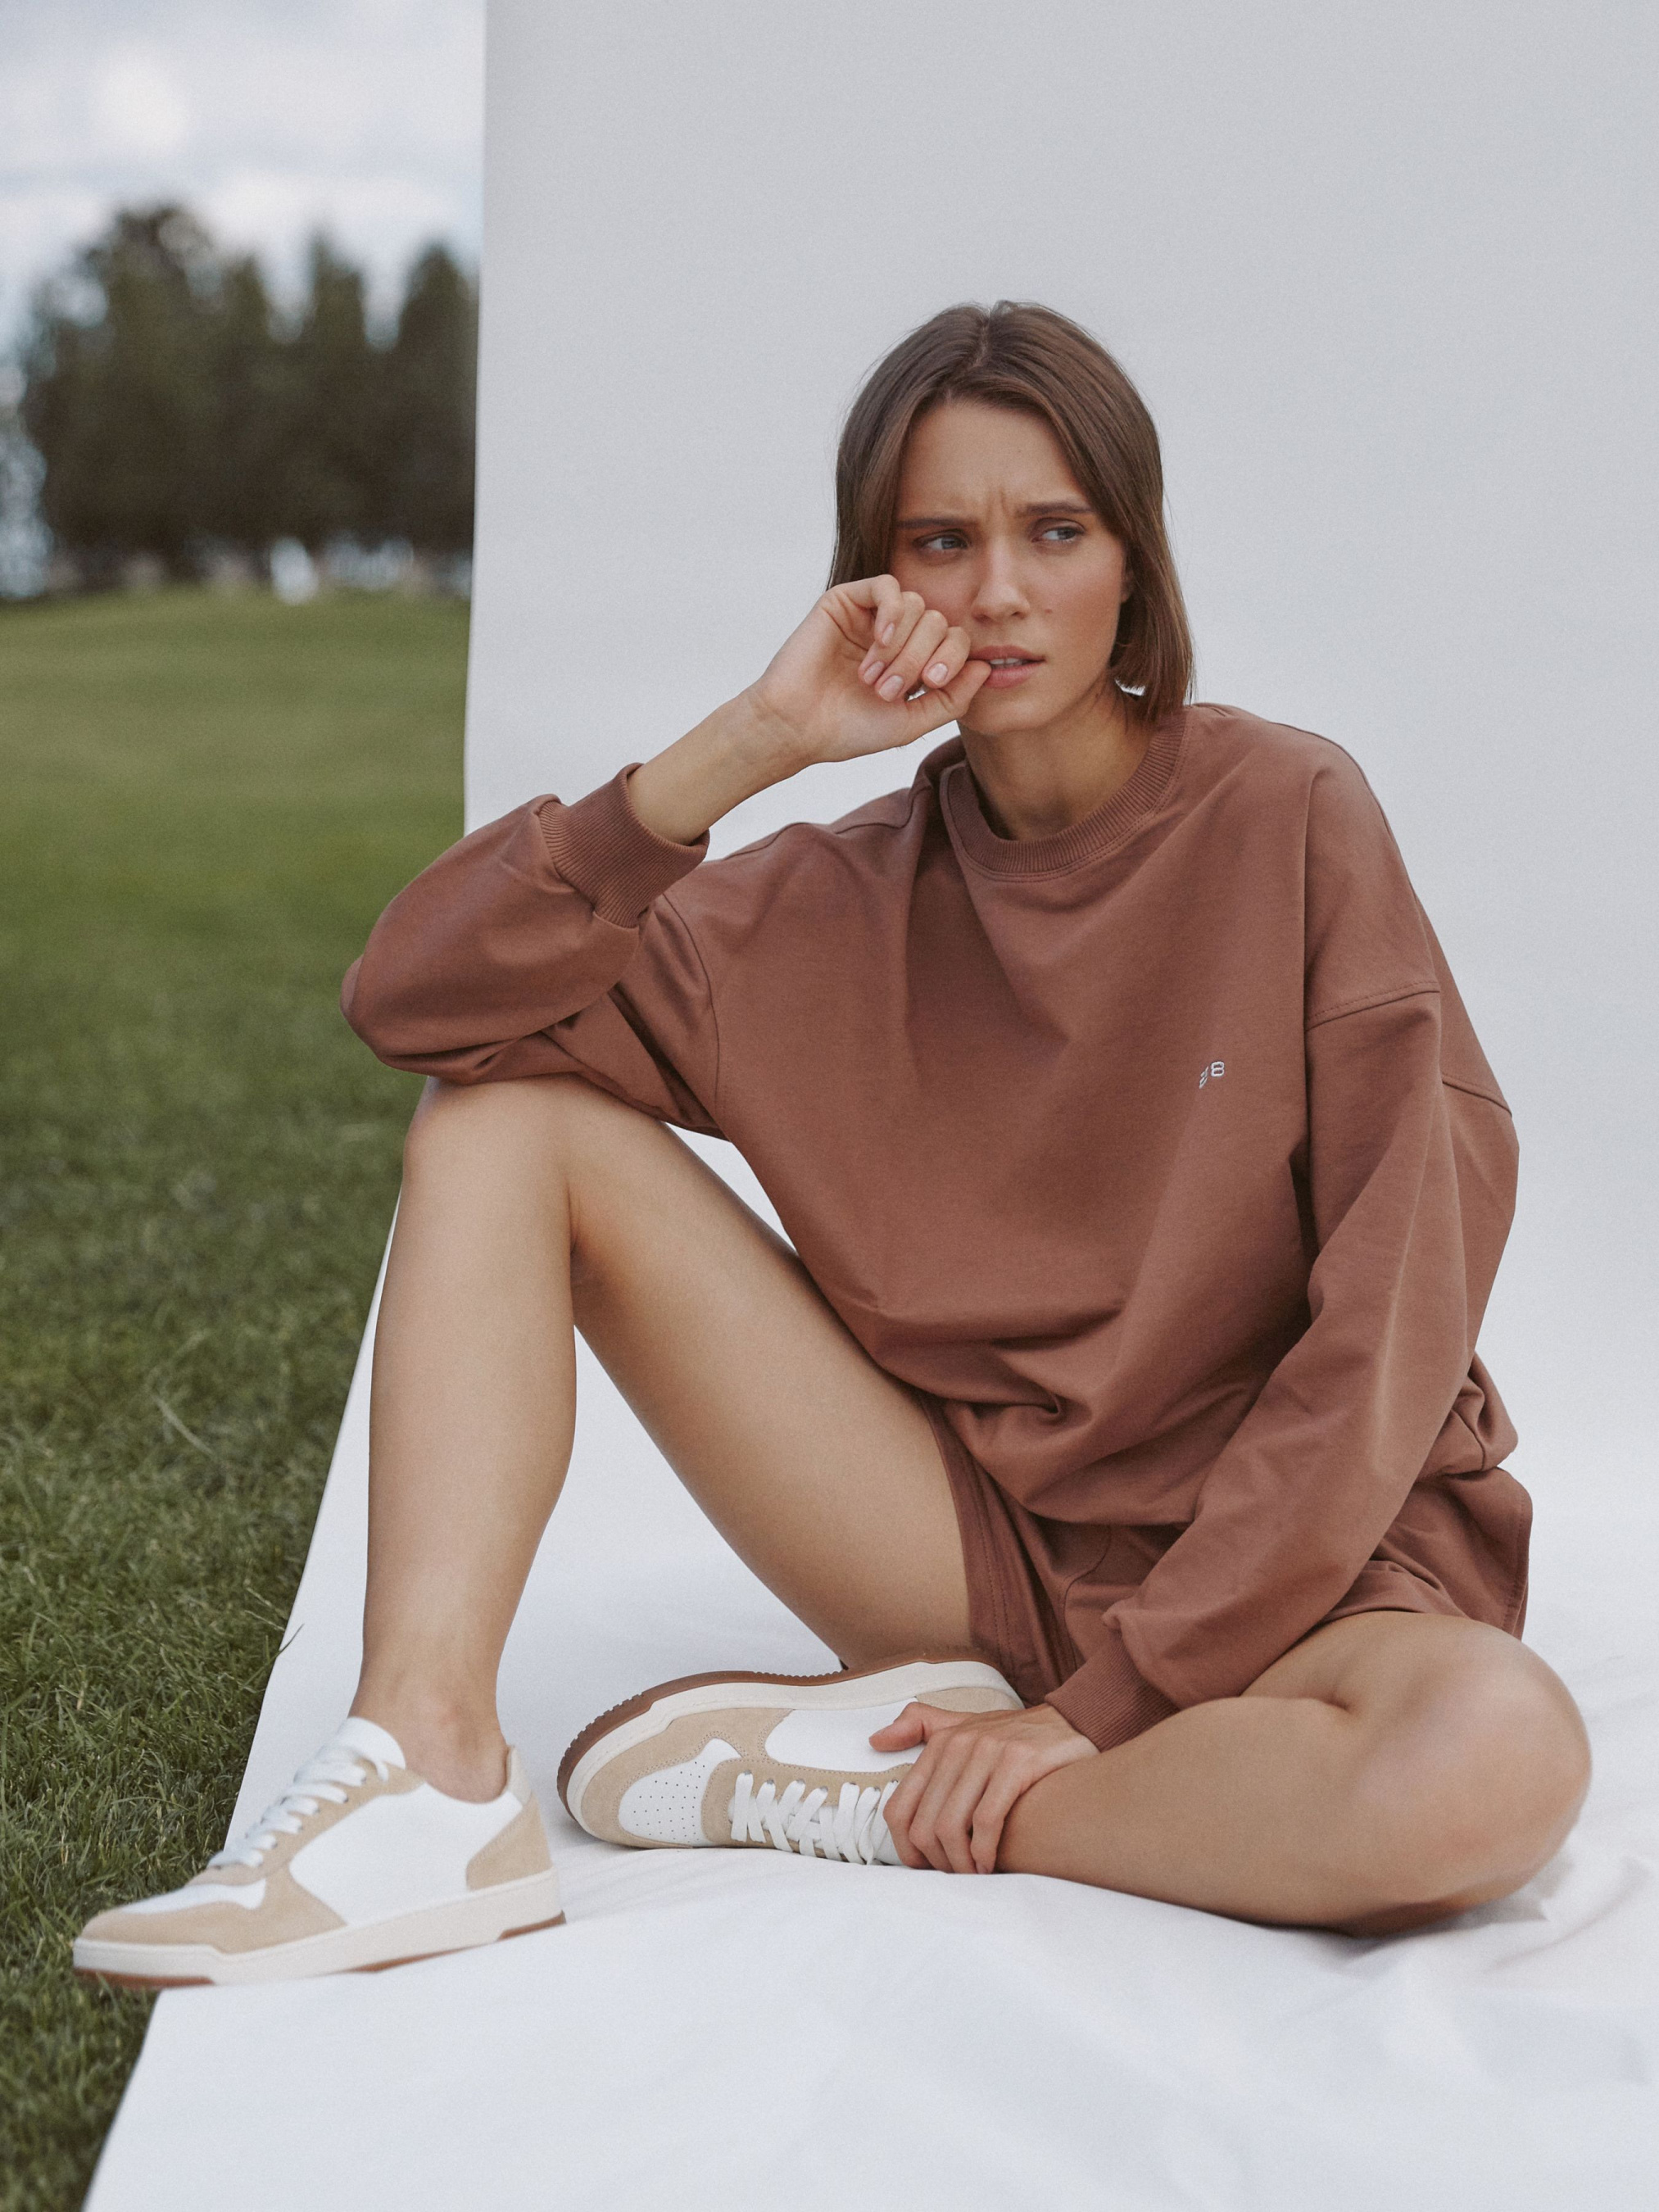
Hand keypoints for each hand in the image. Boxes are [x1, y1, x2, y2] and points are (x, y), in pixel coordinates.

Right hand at [745, 574, 991, 772]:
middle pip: (939, 622)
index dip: (953, 659)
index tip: (929, 686)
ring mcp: (872, 616)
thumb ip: (953, 698)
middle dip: (920, 658)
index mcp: (915, 660)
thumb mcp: (913, 721)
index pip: (956, 640)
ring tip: (872, 676)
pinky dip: (892, 612)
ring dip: (901, 646)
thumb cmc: (850, 728)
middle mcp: (897, 634)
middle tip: (889, 690)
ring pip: (917, 605)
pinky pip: (887, 585)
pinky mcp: (847, 600)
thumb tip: (985, 667)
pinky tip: (879, 640)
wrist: (798, 727)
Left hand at [871, 1698, 1094, 1874]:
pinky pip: (987, 1820)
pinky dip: (984, 1852)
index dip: (905, 1848)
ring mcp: (988, 1751)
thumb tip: (875, 1739)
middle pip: (925, 1824)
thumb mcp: (964, 1724)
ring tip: (974, 1875)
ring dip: (961, 1864)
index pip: (900, 1807)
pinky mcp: (1018, 1762)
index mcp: (941, 1742)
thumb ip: (921, 1726)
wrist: (1071, 1721)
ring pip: (952, 1825)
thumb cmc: (1013, 1735)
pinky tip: (991, 1864)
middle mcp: (959, 1744)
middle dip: (937, 1862)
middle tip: (955, 1877)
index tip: (924, 1867)